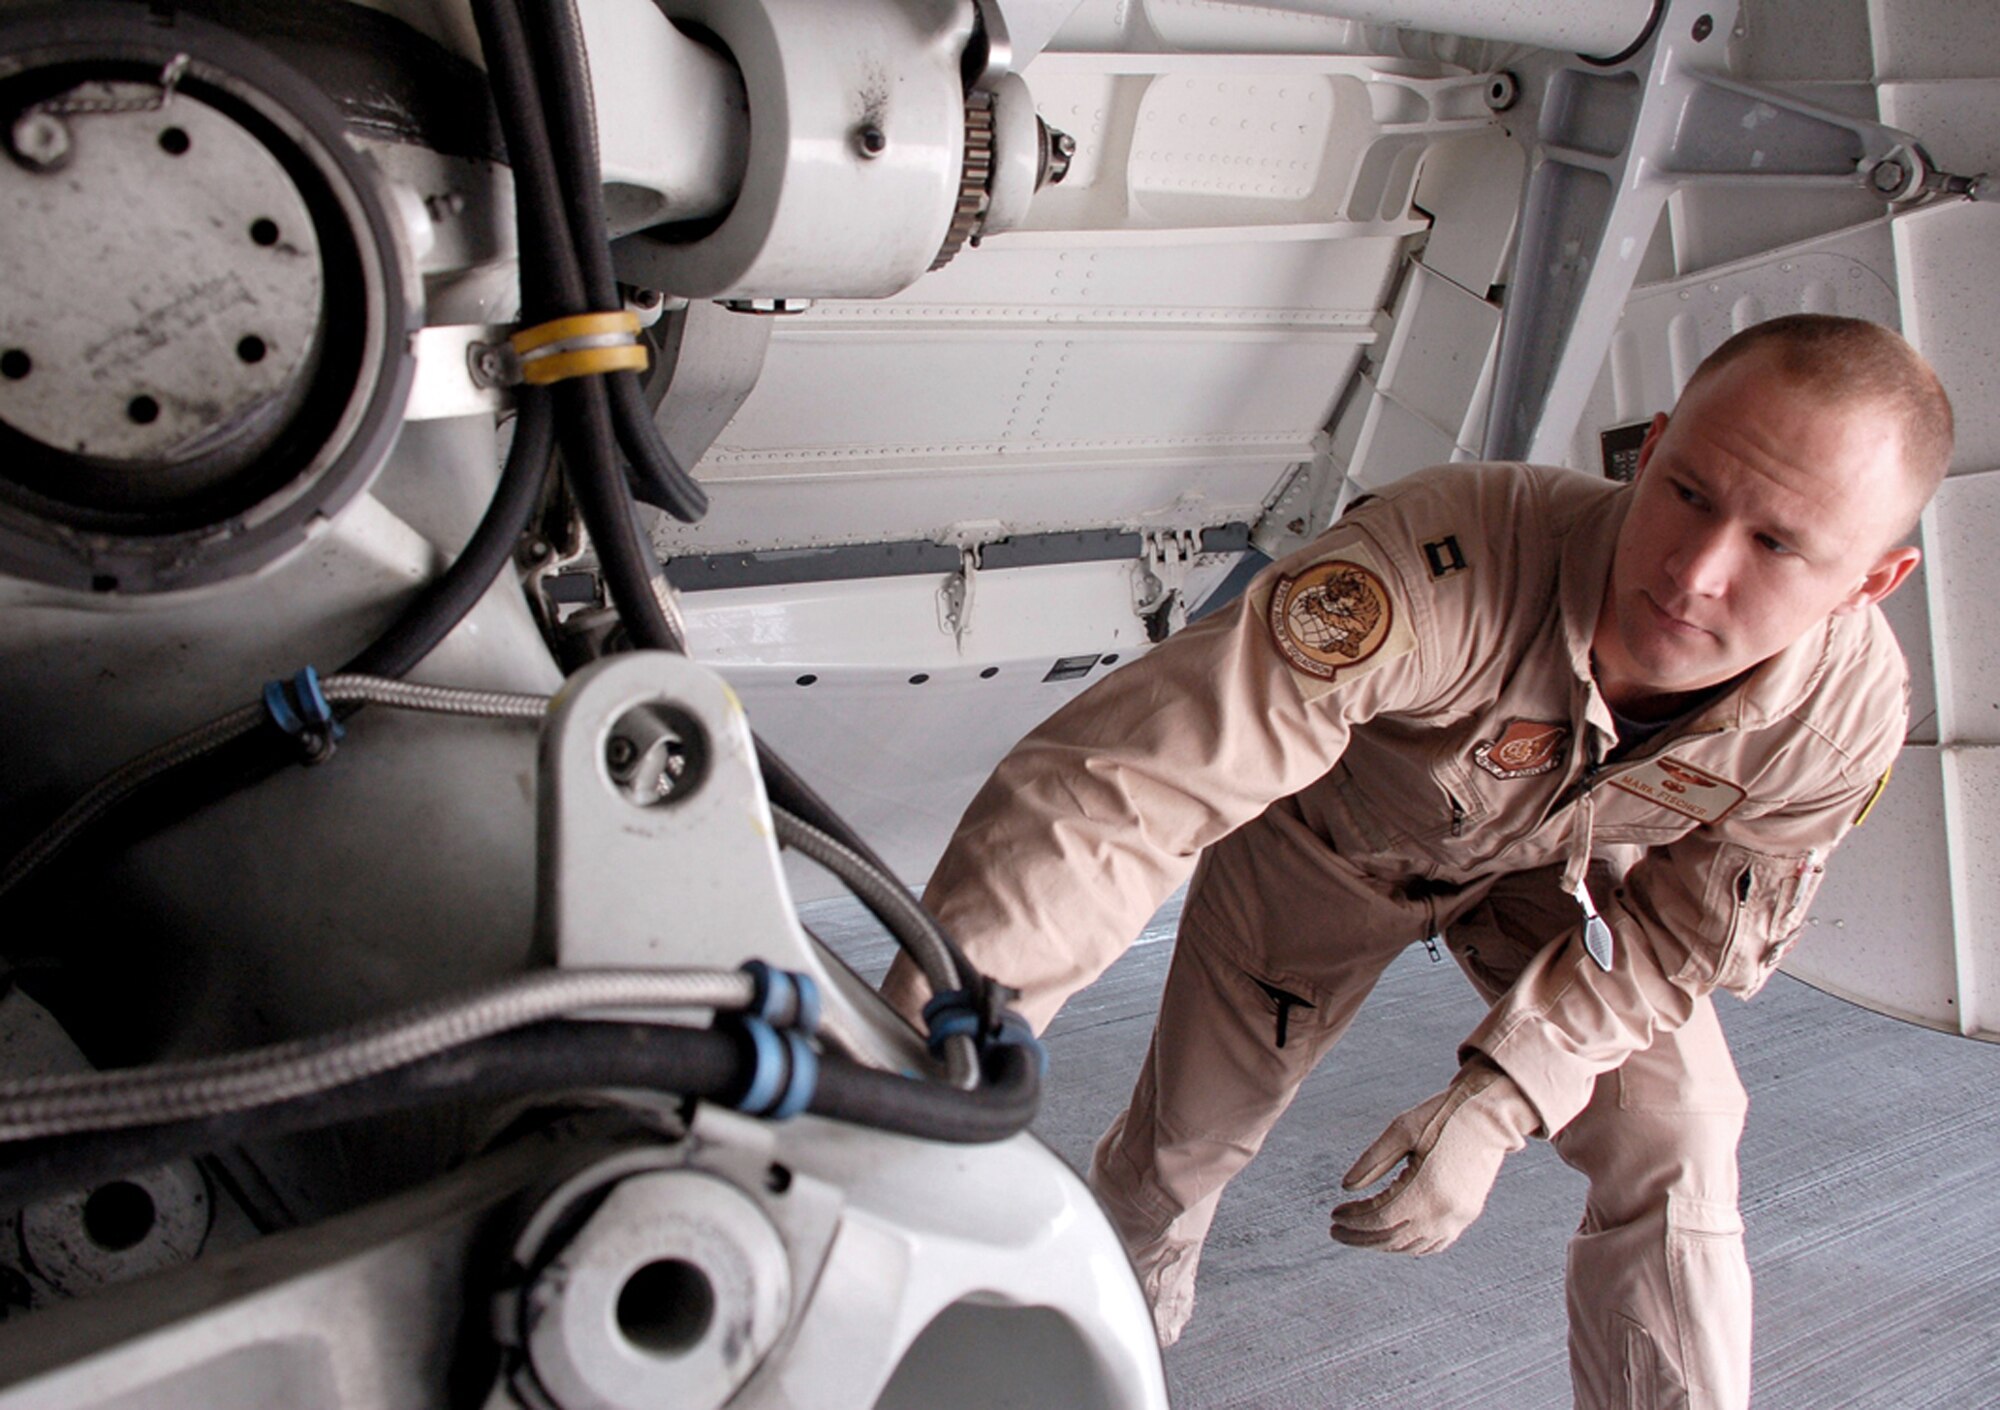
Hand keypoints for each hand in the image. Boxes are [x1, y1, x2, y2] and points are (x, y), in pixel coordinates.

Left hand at [1328, 1058, 1538, 1255]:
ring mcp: (1459, 1218)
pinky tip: (1391, 1236)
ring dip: (1382, 1244)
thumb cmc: (1441, 1117)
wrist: (1488, 1117)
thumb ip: (1372, 1162)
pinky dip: (1409, 1245)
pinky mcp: (1467, 1215)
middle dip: (1360, 1237)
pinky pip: (1435, 1244)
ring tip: (1358, 1233)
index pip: (1380, 1219)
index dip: (1353, 1221)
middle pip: (1392, 1238)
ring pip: (1412, 1246)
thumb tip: (1346, 1188)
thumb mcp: (1400, 1130)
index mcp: (1426, 1189)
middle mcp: (1444, 1211)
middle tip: (1336, 1230)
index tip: (1334, 1215)